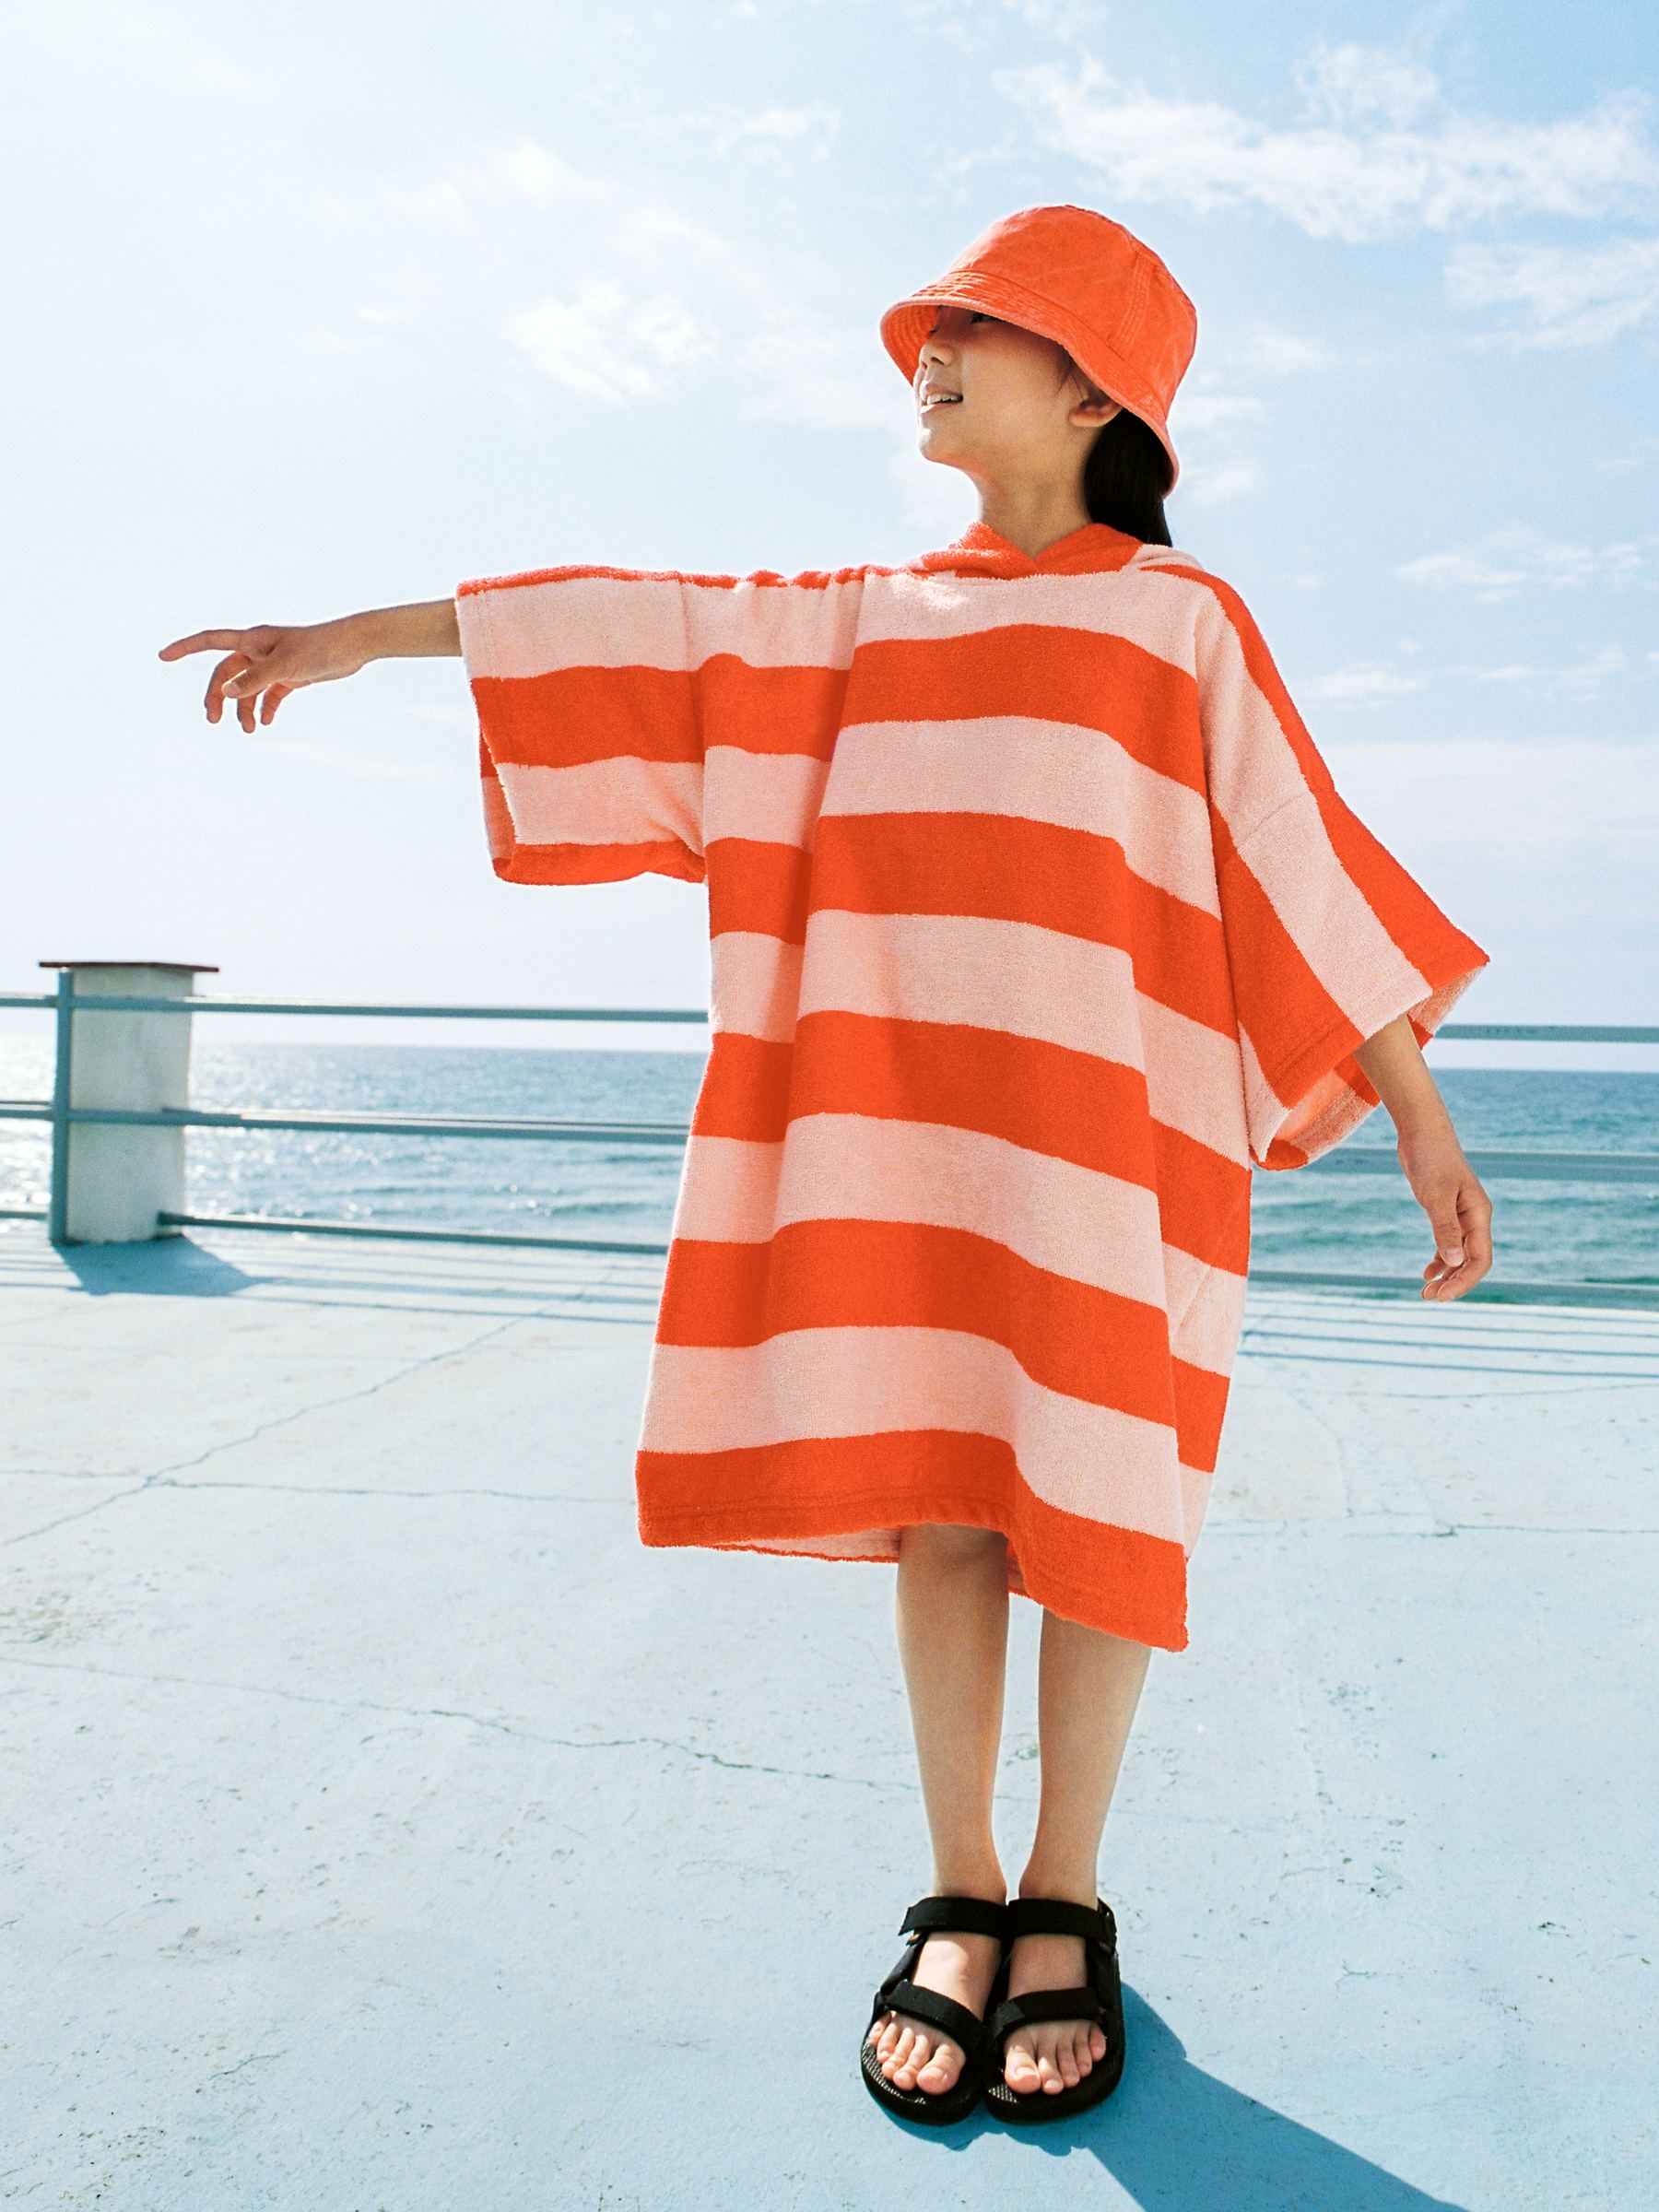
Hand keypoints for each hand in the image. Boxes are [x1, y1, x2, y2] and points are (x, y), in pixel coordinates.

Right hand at [156, 614, 374, 732]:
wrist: (354, 646)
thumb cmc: (320, 647)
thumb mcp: (285, 666)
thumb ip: (255, 679)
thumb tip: (227, 693)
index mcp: (252, 639)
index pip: (209, 642)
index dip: (185, 649)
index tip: (162, 657)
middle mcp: (259, 649)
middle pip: (227, 673)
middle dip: (218, 697)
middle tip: (213, 721)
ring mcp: (274, 663)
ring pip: (248, 688)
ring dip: (244, 709)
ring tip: (250, 730)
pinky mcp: (291, 675)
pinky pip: (270, 694)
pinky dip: (266, 708)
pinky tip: (267, 723)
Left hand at [1395, 1120, 1492, 1301]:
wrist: (1422, 1133)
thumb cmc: (1431, 1160)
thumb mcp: (1436, 1196)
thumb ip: (1445, 1228)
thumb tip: (1453, 1263)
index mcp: (1479, 1215)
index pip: (1480, 1259)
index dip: (1465, 1281)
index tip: (1442, 1296)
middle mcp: (1474, 1218)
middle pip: (1472, 1261)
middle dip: (1454, 1282)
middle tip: (1429, 1297)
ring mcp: (1460, 1215)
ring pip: (1459, 1255)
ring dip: (1446, 1275)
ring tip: (1425, 1292)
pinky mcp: (1445, 1211)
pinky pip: (1447, 1243)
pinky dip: (1439, 1260)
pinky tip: (1427, 1272)